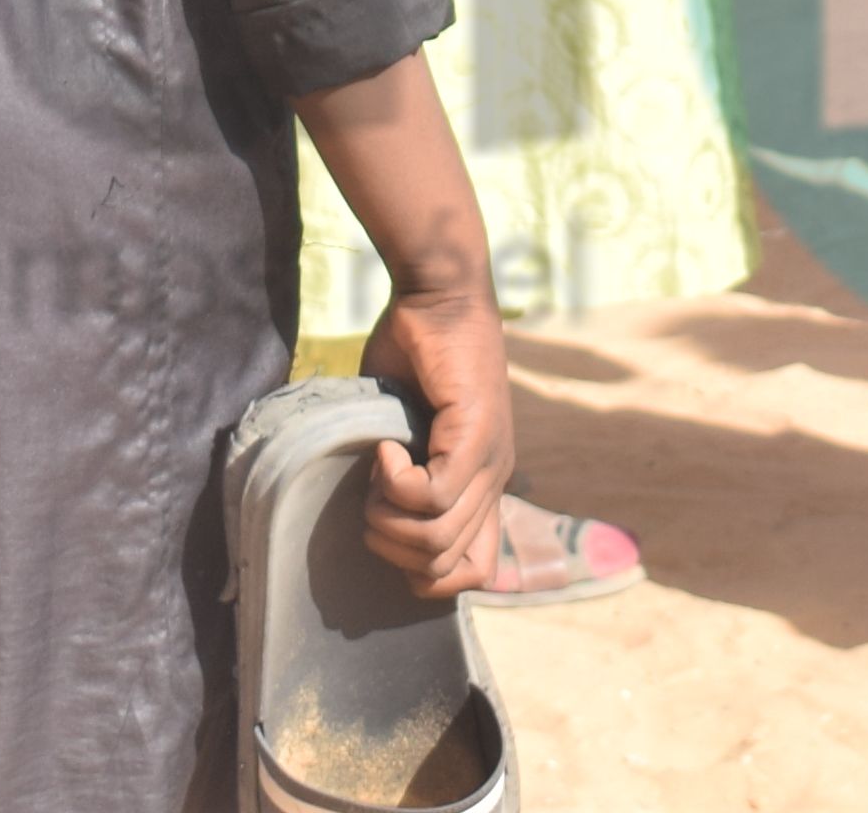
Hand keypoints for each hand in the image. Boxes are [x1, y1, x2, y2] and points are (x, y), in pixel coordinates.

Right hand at [351, 277, 512, 597]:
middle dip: (392, 546)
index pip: (474, 573)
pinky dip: (396, 481)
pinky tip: (386, 446)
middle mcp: (495, 480)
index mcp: (483, 485)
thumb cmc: (415, 356)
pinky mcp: (475, 433)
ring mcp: (490, 459)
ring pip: (437, 537)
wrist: (439, 294)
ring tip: (377, 469)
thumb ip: (405, 475)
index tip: (389, 527)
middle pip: (444, 565)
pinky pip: (434, 494)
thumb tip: (377, 522)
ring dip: (388, 515)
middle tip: (372, 493)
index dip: (424, 574)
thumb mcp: (406, 431)